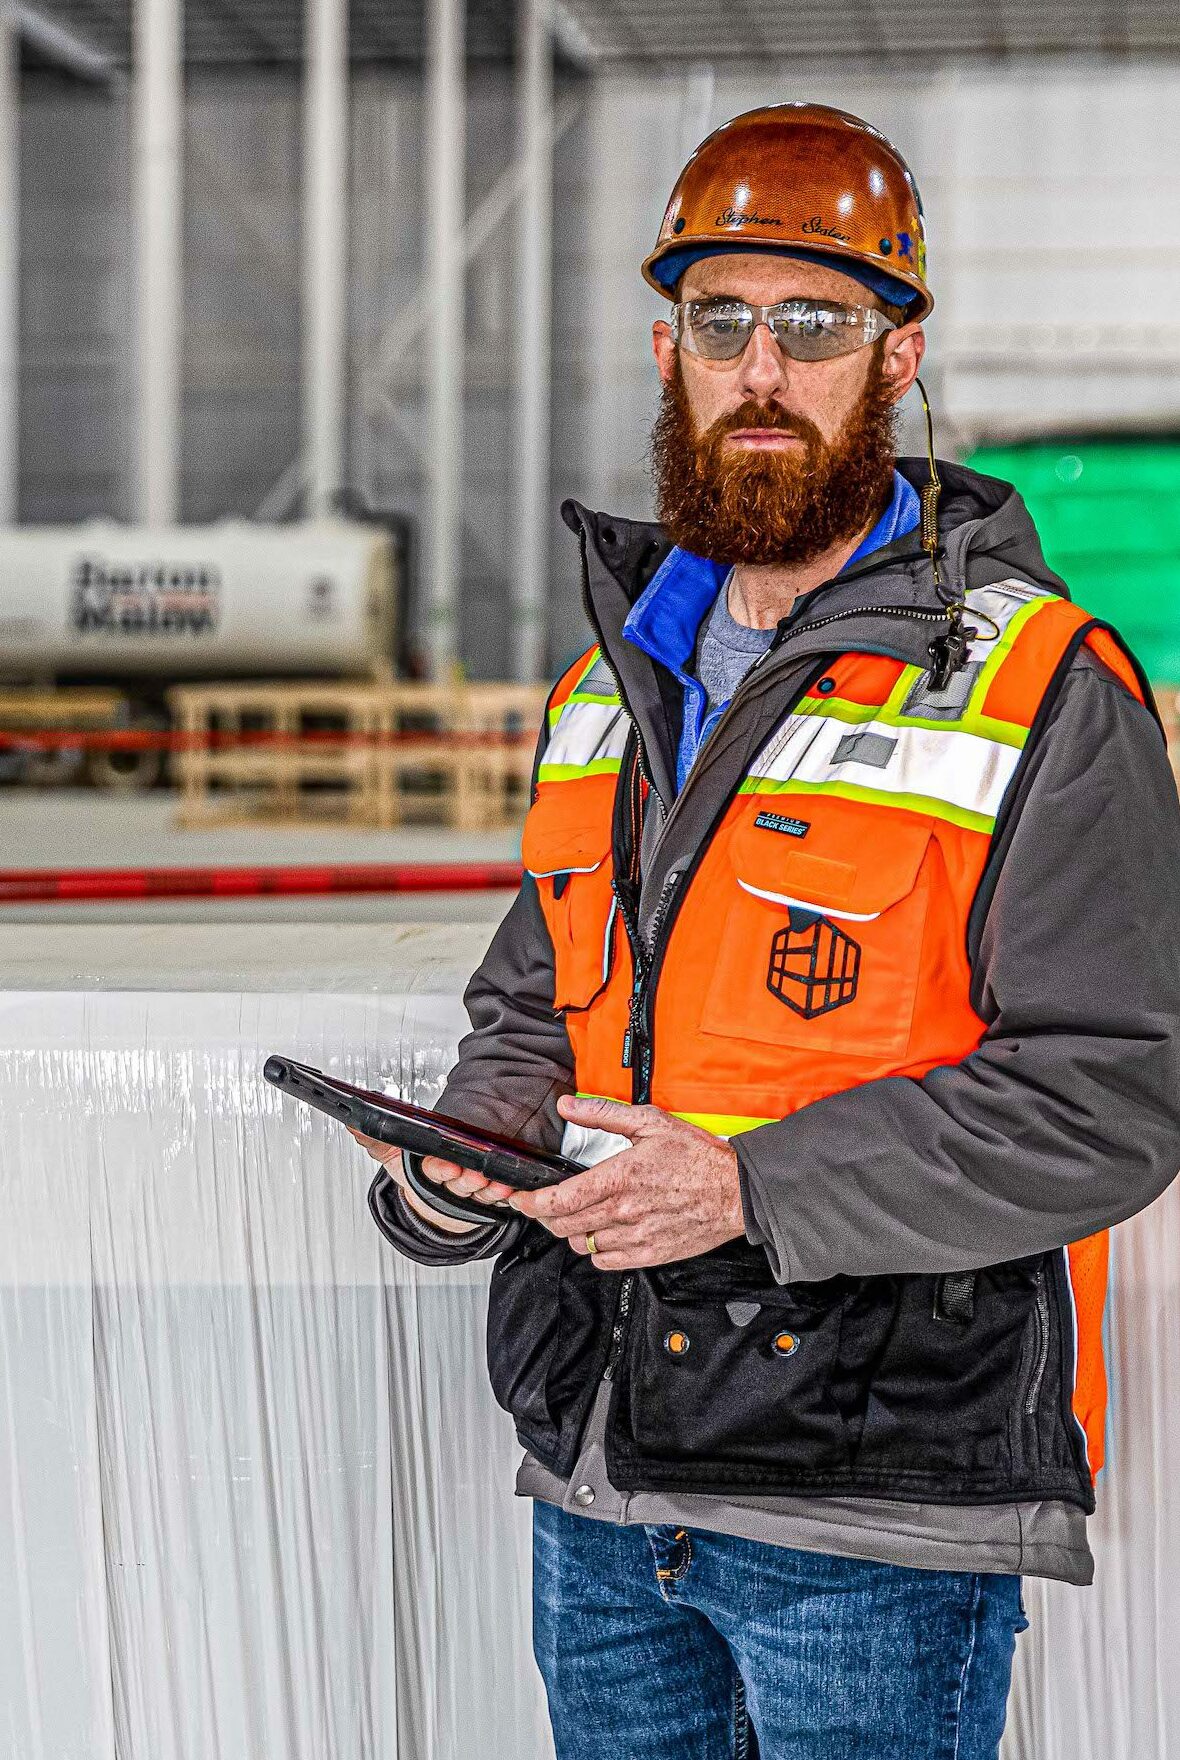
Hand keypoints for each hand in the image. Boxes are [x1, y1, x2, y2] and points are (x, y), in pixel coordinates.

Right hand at [344, 1126, 516, 1233]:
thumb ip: (375, 1141)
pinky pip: (498, 1196)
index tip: (448, 1165)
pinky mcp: (488, 1194)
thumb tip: (353, 1124)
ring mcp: (470, 1190)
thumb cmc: (416, 1174)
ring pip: (481, 1190)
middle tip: (476, 1172)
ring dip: (490, 1187)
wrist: (435, 1204)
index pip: (433, 1170)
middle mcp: (450, 1182)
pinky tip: (511, 1188)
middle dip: (467, 1177)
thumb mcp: (393, 1157)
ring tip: (499, 1182)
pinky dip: (505, 1194)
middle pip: (459, 1180)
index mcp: (429, 1172)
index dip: (441, 1169)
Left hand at [507, 1094, 745, 1269]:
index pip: (560, 1199)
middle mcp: (624, 1212)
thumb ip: (603, 1114)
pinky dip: (596, 1250)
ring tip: (579, 1215)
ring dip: (572, 1231)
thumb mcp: (650, 1122)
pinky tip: (603, 1232)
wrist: (737, 1193)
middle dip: (545, 1216)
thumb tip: (568, 1106)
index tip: (519, 1198)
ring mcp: (636, 1237)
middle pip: (564, 1225)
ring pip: (582, 1245)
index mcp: (620, 1178)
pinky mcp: (649, 1255)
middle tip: (545, 1205)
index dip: (531, 1202)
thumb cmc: (698, 1157)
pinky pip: (605, 1262)